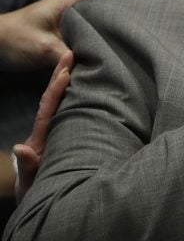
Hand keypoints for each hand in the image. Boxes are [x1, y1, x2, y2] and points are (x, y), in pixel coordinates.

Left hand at [0, 0, 128, 69]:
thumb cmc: (14, 39)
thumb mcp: (42, 48)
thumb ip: (69, 55)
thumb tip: (97, 66)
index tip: (134, 3)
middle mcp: (77, 4)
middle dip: (129, 4)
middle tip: (141, 23)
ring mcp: (76, 16)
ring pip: (107, 10)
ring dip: (119, 20)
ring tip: (132, 36)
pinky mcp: (74, 30)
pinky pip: (98, 25)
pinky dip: (108, 32)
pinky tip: (114, 47)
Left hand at [13, 50, 72, 202]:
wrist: (46, 205)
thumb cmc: (38, 194)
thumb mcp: (30, 184)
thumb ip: (27, 166)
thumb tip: (20, 147)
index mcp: (41, 138)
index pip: (48, 108)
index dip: (56, 88)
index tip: (66, 69)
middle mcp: (49, 132)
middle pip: (54, 98)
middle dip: (61, 75)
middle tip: (72, 52)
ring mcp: (57, 134)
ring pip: (63, 104)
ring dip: (69, 82)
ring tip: (80, 62)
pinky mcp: (68, 138)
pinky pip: (72, 113)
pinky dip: (78, 98)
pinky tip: (89, 87)